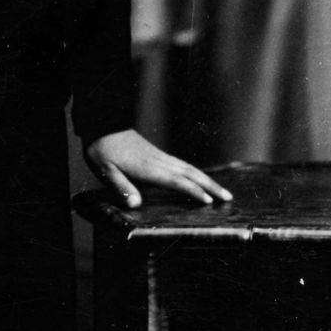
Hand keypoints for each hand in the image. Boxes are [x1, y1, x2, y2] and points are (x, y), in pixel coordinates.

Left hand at [84, 128, 232, 209]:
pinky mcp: (158, 154)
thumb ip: (121, 188)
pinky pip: (183, 165)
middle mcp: (159, 162)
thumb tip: (135, 204)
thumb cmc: (102, 150)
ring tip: (221, 191)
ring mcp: (160, 157)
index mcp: (148, 168)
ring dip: (207, 179)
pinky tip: (199, 178)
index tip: (209, 201)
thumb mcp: (105, 171)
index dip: (193, 191)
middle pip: (191, 174)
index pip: (176, 181)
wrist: (103, 125)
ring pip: (189, 168)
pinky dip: (196, 173)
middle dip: (211, 186)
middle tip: (228, 198)